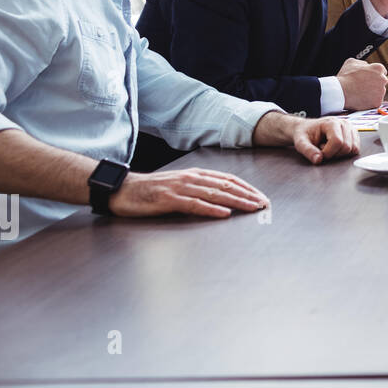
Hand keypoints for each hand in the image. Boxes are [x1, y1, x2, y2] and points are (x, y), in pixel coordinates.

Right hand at [108, 168, 268, 217]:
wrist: (124, 190)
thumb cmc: (152, 191)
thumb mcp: (180, 185)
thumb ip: (199, 190)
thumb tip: (221, 199)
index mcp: (196, 174)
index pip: (228, 179)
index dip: (247, 188)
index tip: (261, 197)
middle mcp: (191, 178)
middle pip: (226, 186)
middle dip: (248, 195)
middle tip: (264, 204)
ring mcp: (180, 188)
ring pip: (215, 194)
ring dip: (236, 202)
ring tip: (252, 208)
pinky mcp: (169, 200)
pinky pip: (194, 204)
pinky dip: (211, 209)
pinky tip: (224, 214)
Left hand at [286, 116, 358, 164]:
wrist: (307, 129)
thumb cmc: (304, 134)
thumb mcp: (300, 142)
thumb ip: (308, 151)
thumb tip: (318, 160)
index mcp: (331, 122)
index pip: (338, 142)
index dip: (328, 152)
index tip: (319, 152)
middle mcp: (344, 123)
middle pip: (347, 147)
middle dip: (334, 154)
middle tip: (323, 148)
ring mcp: (351, 128)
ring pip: (353, 149)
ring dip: (340, 153)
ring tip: (330, 147)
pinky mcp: (354, 135)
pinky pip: (355, 149)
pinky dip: (345, 153)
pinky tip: (336, 147)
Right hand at [338, 58, 387, 109]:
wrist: (341, 92)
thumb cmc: (346, 77)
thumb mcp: (352, 62)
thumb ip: (363, 63)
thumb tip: (365, 65)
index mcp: (378, 68)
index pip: (382, 71)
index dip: (374, 74)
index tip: (369, 77)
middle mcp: (383, 79)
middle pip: (382, 82)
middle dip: (375, 83)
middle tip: (364, 86)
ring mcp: (381, 92)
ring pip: (379, 92)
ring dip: (373, 93)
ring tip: (361, 92)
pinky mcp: (377, 102)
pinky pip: (376, 101)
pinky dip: (370, 101)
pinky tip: (362, 98)